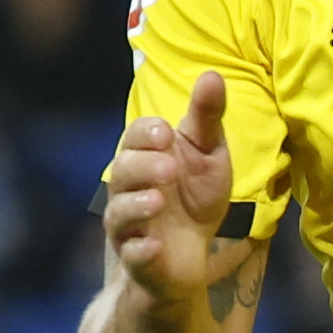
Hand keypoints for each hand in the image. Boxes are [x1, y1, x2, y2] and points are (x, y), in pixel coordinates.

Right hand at [102, 73, 234, 305]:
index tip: (167, 133)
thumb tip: (213, 74)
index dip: (146, 133)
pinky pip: (132, 254)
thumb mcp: (209, 154)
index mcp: (145, 157)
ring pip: (119, 212)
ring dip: (137, 204)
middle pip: (122, 171)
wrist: (191, 255)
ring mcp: (130, 224)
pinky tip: (154, 245)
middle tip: (169, 168)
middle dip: (143, 166)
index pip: (134, 137)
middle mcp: (129, 188)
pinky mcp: (138, 258)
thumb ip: (207, 117)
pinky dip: (141, 250)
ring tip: (160, 200)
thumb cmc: (195, 197)